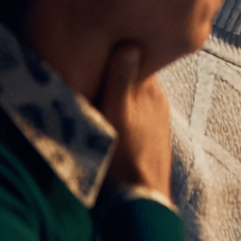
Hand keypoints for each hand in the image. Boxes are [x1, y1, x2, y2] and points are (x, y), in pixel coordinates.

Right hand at [97, 42, 173, 200]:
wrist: (141, 198)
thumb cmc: (124, 157)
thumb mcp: (115, 115)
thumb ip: (121, 80)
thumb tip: (130, 43)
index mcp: (149, 89)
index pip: (134, 54)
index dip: (112, 46)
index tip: (90, 42)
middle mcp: (156, 98)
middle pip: (132, 71)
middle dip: (111, 66)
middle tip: (84, 61)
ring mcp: (155, 114)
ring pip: (131, 90)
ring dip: (114, 86)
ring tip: (90, 85)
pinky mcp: (151, 130)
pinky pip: (133, 108)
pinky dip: (119, 104)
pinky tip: (105, 111)